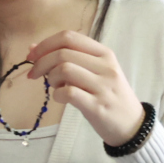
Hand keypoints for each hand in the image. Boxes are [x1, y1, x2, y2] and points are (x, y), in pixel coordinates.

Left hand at [26, 31, 145, 145]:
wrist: (132, 125)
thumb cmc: (108, 95)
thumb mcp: (93, 72)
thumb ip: (68, 58)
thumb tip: (32, 48)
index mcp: (104, 53)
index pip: (69, 37)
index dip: (44, 44)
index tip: (31, 56)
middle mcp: (106, 66)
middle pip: (62, 53)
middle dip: (41, 63)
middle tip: (35, 75)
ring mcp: (104, 86)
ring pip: (64, 70)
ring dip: (51, 78)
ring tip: (54, 87)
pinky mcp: (98, 106)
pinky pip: (68, 92)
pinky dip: (56, 95)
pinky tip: (60, 98)